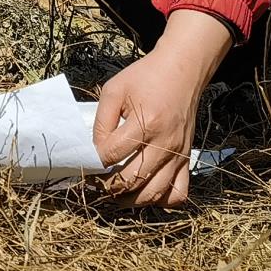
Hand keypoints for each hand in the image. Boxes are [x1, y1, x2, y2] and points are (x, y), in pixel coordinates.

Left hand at [92, 10, 232, 206]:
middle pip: (133, 179)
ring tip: (115, 192)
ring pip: (154, 193)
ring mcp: (178, 154)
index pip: (113, 154)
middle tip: (96, 183)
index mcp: (146, 122)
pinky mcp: (186, 159)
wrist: (182, 70)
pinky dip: (161, 200)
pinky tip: (145, 190)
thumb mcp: (114, 90)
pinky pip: (178, 194)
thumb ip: (101, 121)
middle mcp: (165, 143)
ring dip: (131, 199)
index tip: (84, 162)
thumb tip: (95, 152)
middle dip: (109, 186)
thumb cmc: (145, 77)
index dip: (94, 161)